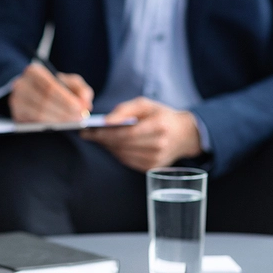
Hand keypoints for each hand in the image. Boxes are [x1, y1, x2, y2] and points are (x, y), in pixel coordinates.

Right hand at [9, 63, 93, 122]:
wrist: (31, 92)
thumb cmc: (53, 87)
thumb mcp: (68, 83)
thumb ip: (81, 90)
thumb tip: (86, 104)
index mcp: (34, 71)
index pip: (50, 87)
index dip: (66, 100)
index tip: (80, 108)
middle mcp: (21, 84)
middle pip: (45, 101)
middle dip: (65, 111)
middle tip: (80, 118)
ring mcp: (16, 100)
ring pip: (40, 113)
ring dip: (59, 120)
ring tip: (73, 122)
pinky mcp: (16, 114)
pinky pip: (34, 122)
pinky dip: (50, 124)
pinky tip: (61, 124)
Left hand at [80, 97, 202, 171]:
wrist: (185, 134)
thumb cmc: (161, 115)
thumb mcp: (145, 104)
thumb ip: (125, 109)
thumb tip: (106, 120)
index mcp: (158, 127)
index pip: (126, 133)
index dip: (105, 133)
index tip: (87, 130)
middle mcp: (158, 146)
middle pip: (122, 145)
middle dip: (101, 139)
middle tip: (87, 134)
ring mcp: (156, 160)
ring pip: (122, 155)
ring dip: (107, 147)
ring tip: (97, 138)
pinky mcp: (152, 168)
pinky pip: (127, 161)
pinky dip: (116, 153)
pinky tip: (111, 145)